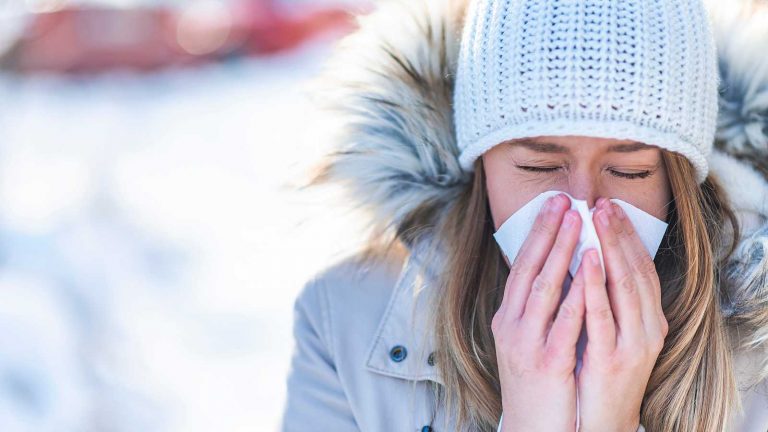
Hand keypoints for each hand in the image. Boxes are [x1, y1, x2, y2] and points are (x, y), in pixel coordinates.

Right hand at [492, 193, 585, 431]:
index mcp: (507, 318)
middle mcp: (512, 326)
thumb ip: (535, 308)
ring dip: (562, 252)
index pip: (521, 266)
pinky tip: (587, 272)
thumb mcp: (525, 340)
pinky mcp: (547, 363)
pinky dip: (576, 295)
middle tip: (565, 200)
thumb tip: (554, 268)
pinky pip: (564, 324)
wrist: (531, 429)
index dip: (538, 234)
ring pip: (544, 288)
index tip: (554, 205)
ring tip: (579, 222)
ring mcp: (527, 344)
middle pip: (530, 269)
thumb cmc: (534, 384)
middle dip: (549, 232)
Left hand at [575, 199, 668, 431]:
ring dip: (611, 247)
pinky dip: (596, 284)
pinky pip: (603, 315)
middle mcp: (647, 327)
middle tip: (602, 201)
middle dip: (619, 232)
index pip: (639, 267)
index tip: (608, 206)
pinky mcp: (612, 358)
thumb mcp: (612, 331)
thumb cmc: (601, 373)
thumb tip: (587, 258)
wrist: (602, 422)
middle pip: (635, 269)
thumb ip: (606, 299)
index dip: (626, 235)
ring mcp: (633, 342)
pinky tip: (587, 259)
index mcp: (647, 319)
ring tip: (596, 217)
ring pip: (625, 285)